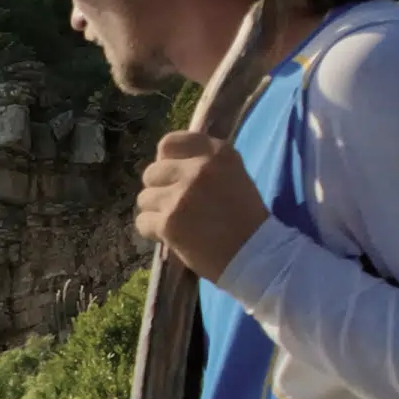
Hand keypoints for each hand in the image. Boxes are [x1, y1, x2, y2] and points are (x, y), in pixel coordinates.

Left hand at [136, 131, 268, 281]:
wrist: (256, 255)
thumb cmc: (244, 218)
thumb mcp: (232, 175)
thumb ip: (201, 164)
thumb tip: (163, 161)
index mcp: (218, 153)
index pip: (169, 143)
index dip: (166, 161)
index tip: (174, 177)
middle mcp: (199, 169)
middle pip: (152, 172)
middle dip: (160, 190)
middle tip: (179, 207)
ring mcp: (182, 196)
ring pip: (144, 198)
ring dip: (156, 212)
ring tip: (180, 223)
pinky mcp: (169, 222)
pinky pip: (143, 222)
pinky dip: (154, 232)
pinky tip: (174, 238)